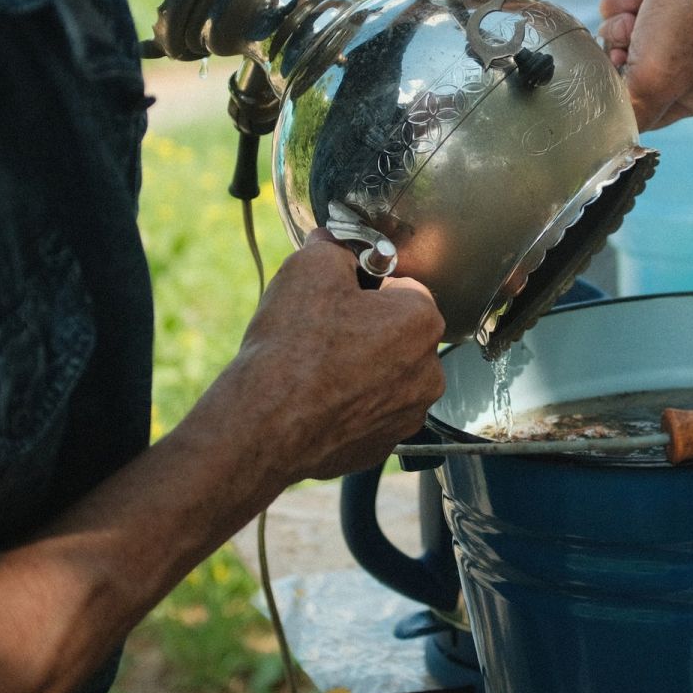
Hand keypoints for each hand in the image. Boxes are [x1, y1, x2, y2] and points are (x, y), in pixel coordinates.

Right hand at [202, 231, 445, 482]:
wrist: (264, 426)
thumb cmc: (292, 349)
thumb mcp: (309, 269)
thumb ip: (331, 249)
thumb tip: (330, 244)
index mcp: (422, 321)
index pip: (402, 287)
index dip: (365, 286)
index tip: (337, 294)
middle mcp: (428, 372)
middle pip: (398, 335)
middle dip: (366, 329)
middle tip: (321, 331)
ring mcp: (407, 416)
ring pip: (385, 378)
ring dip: (360, 370)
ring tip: (314, 368)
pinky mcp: (382, 448)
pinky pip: (369, 415)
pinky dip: (347, 407)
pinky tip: (315, 401)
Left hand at [597, 0, 692, 131]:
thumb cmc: (682, 25)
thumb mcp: (652, 86)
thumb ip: (630, 114)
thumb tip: (608, 133)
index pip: (647, 114)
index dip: (626, 95)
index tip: (621, 79)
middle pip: (628, 76)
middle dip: (621, 56)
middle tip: (631, 45)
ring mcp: (675, 32)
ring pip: (620, 44)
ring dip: (620, 29)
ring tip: (639, 16)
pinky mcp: (657, 4)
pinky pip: (620, 15)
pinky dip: (622, 4)